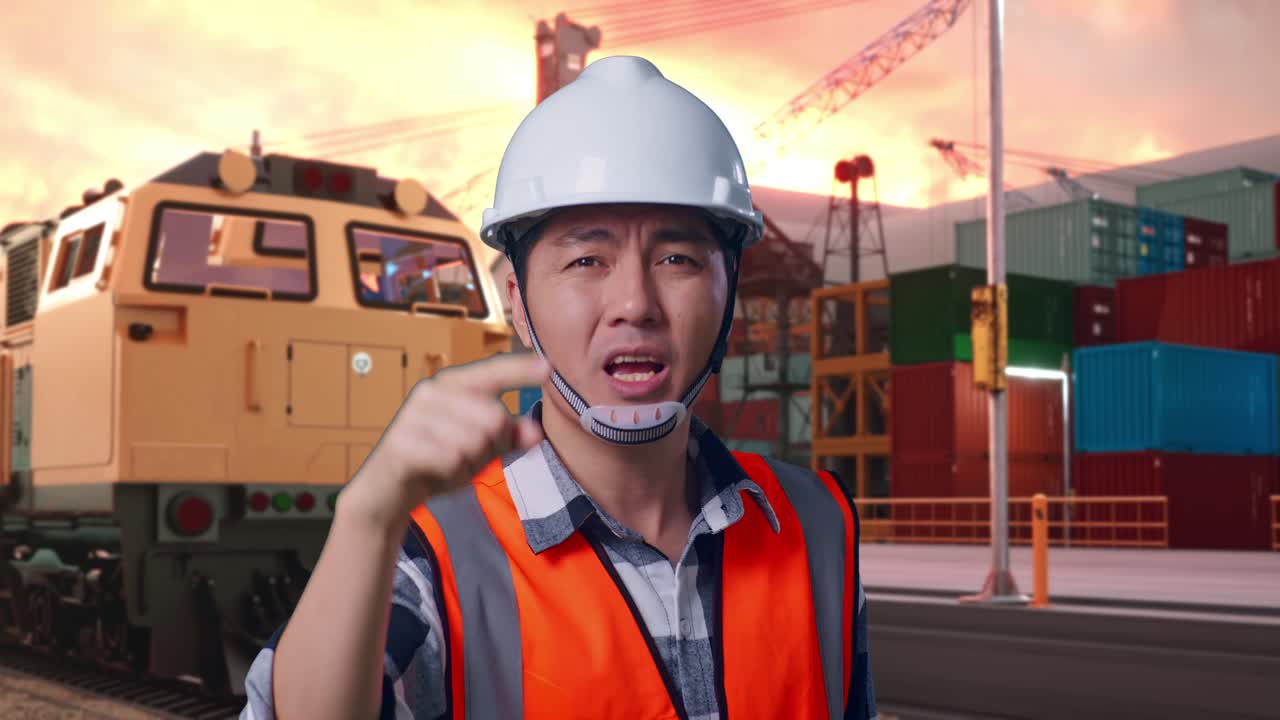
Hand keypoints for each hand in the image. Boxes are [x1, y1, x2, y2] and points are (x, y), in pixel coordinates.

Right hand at [340, 352, 549, 533]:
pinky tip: (435, 472)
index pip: (493, 372)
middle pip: (493, 418)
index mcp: (452, 385)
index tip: (549, 367)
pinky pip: (451, 459)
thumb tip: (536, 432)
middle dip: (490, 447)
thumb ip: (509, 438)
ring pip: (473, 442)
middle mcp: (431, 392)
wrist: (386, 492)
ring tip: (448, 465)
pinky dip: (451, 473)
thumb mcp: (480, 450)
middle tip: (466, 457)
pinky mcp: (401, 441)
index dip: (521, 371)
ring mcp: (413, 415)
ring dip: (468, 464)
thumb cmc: (436, 462)